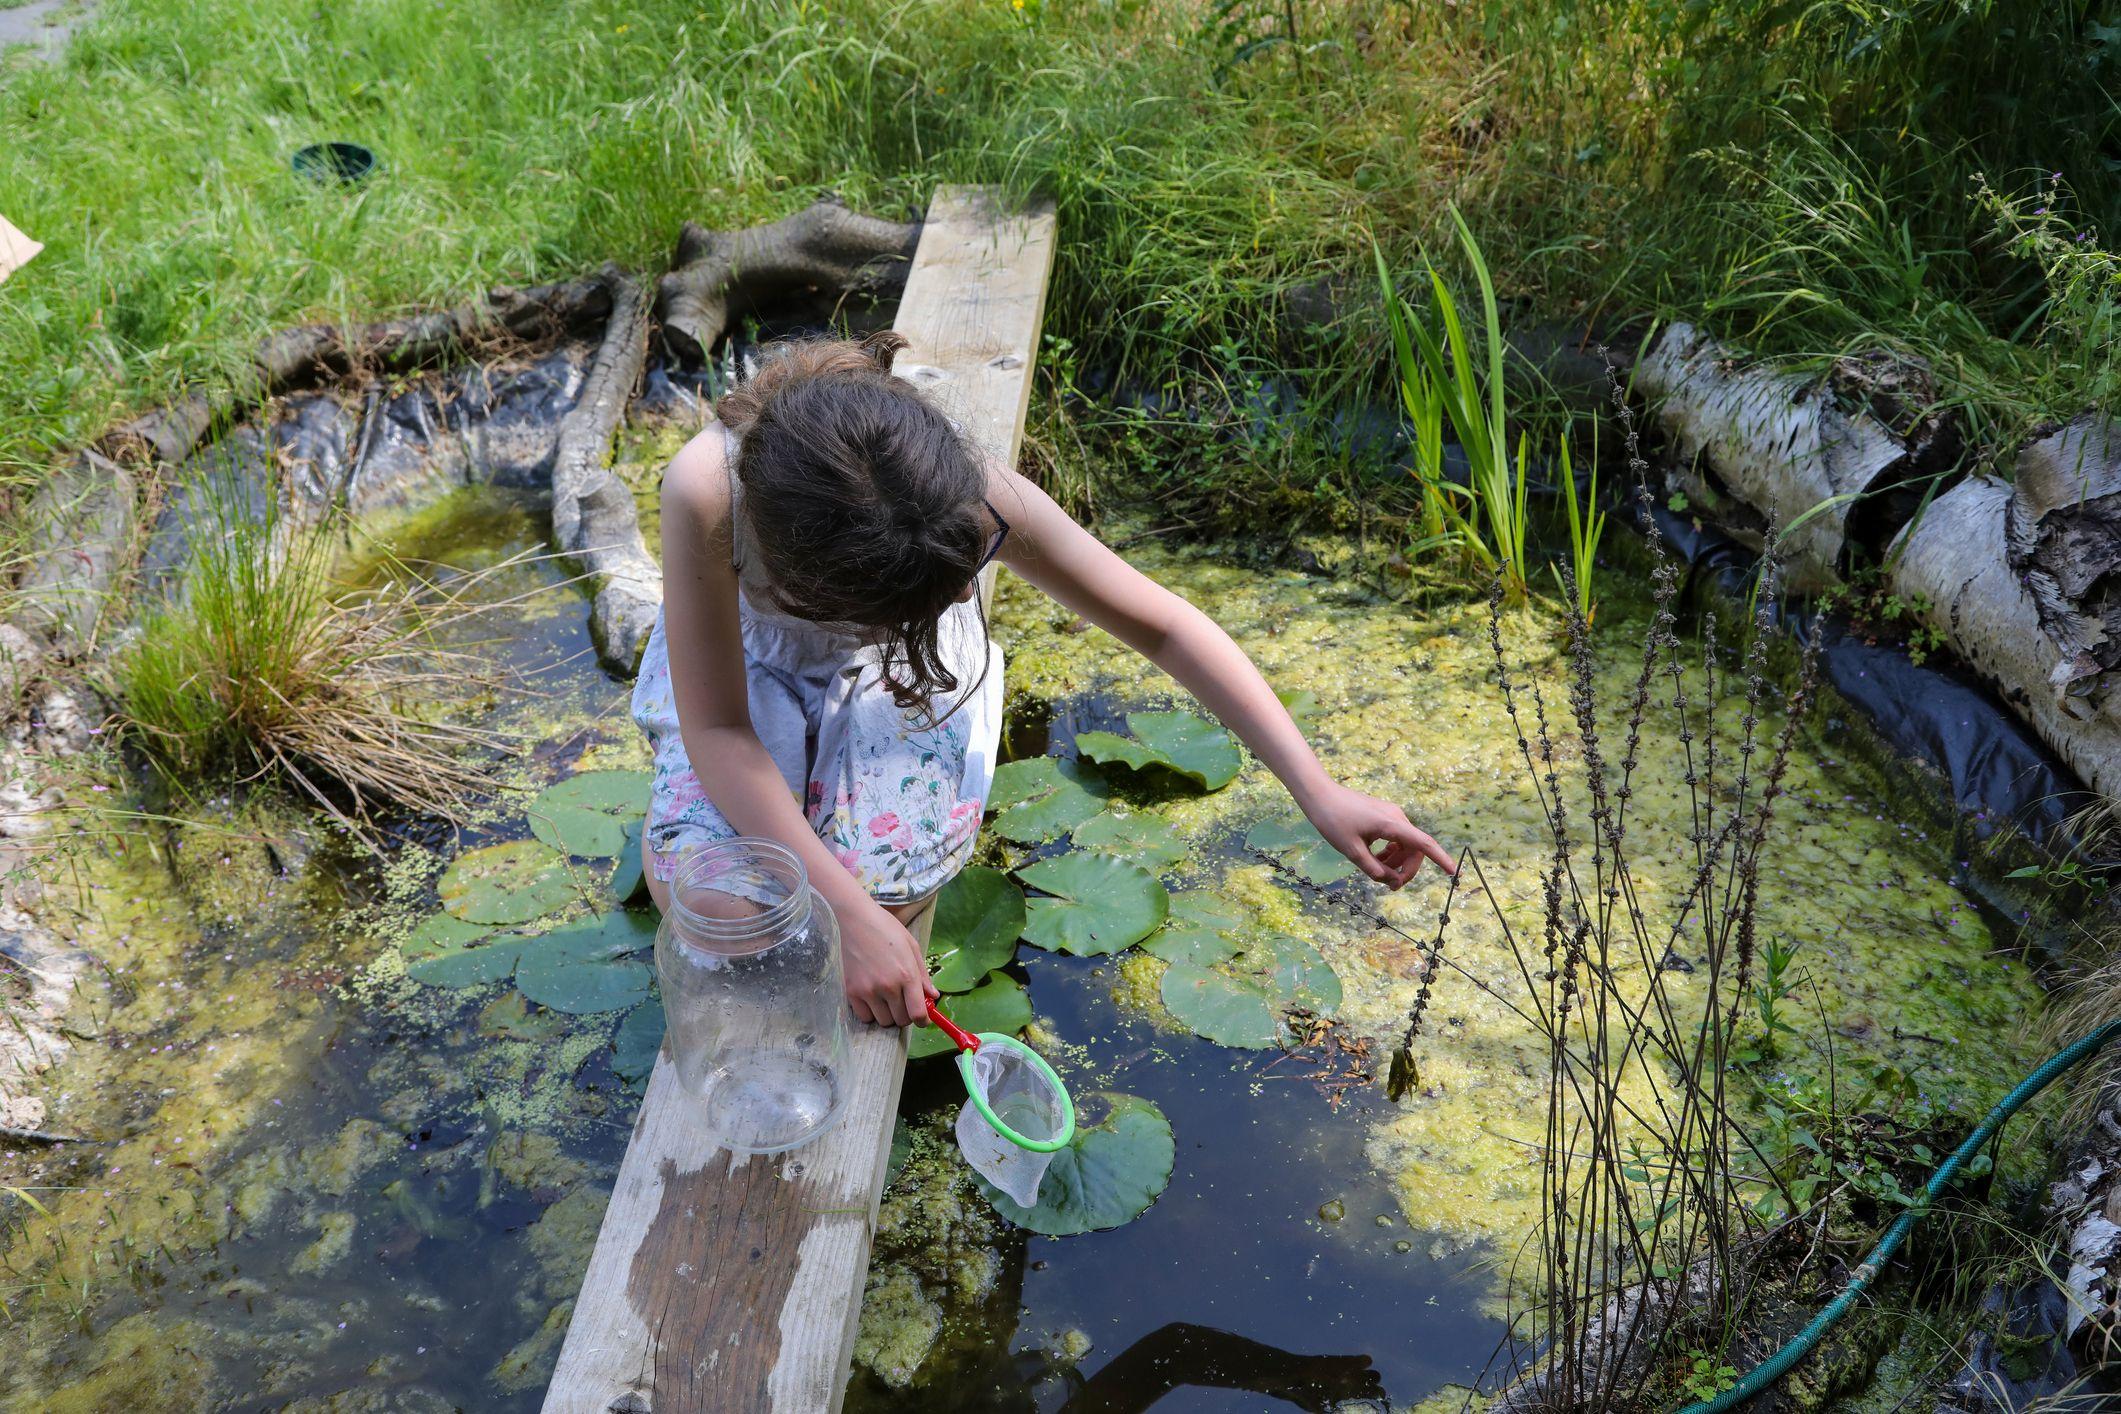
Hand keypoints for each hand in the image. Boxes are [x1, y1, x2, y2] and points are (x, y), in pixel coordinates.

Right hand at [841, 901, 938, 1028]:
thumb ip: (923, 974)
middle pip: (901, 1020)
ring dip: (888, 1014)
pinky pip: (864, 1017)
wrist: (852, 919)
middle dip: (906, 1015)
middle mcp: (888, 987)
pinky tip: (871, 998)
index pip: (918, 1013)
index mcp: (907, 974)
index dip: (923, 1021)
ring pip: (883, 1021)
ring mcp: (868, 991)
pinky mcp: (851, 992)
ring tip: (886, 999)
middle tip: (903, 1003)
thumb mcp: (911, 946)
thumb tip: (933, 995)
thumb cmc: (884, 928)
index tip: (922, 1019)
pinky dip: (870, 1012)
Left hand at [1301, 782, 1455, 887]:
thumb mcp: (1352, 851)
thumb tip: (1390, 880)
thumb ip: (1373, 869)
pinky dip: (1389, 853)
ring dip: (1396, 863)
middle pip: (1414, 850)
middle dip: (1406, 870)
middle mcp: (1397, 818)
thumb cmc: (1333, 820)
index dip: (1441, 859)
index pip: (1424, 844)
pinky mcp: (1384, 816)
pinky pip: (1395, 839)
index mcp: (1392, 824)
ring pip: (1405, 846)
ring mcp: (1391, 816)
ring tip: (1377, 872)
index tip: (1454, 873)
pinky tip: (1375, 859)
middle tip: (1390, 886)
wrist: (1319, 794)